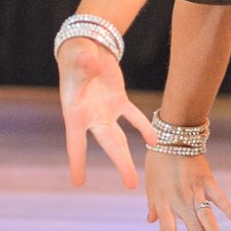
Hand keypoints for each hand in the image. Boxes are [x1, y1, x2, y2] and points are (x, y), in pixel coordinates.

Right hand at [57, 37, 149, 188]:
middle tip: (131, 184)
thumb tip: (93, 66)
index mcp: (75, 112)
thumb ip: (85, 65)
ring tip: (134, 180)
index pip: (76, 142)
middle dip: (121, 162)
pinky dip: (143, 128)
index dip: (77, 161)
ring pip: (120, 138)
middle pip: (109, 143)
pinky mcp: (118, 100)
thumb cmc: (75, 54)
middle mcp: (91, 117)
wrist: (86, 46)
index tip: (78, 182)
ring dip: (127, 156)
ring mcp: (106, 111)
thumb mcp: (77, 58)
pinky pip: (133, 117)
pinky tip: (154, 141)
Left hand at [145, 148, 230, 230]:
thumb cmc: (158, 161)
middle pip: (193, 227)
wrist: (172, 137)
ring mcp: (193, 190)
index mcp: (163, 203)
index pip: (167, 230)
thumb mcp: (151, 185)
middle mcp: (178, 199)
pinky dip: (226, 206)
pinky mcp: (206, 179)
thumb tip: (151, 221)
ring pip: (205, 215)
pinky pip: (217, 195)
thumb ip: (154, 205)